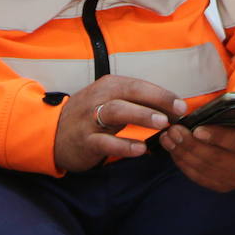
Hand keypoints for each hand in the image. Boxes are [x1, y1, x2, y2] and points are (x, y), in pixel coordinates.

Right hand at [54, 75, 186, 172]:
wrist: (52, 133)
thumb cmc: (91, 116)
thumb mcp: (111, 101)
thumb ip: (137, 102)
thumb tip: (172, 107)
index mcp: (109, 85)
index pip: (139, 85)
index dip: (162, 94)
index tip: (181, 105)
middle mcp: (99, 97)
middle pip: (130, 93)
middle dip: (157, 101)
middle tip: (178, 112)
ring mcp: (90, 119)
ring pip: (117, 111)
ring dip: (142, 116)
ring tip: (163, 124)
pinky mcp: (84, 140)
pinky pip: (105, 142)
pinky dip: (123, 145)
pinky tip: (141, 149)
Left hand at [159, 113, 234, 191]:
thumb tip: (217, 104)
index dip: (217, 137)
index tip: (196, 130)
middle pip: (217, 158)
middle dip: (191, 145)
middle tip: (174, 131)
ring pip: (206, 169)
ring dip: (183, 154)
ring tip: (169, 138)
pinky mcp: (227, 186)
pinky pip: (201, 178)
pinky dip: (185, 165)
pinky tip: (174, 151)